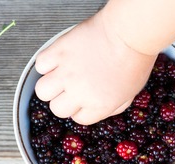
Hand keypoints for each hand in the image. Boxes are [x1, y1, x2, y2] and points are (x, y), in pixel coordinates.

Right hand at [34, 11, 156, 124]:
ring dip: (50, 86)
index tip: (83, 99)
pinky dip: (46, 63)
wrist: (129, 33)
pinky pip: (40, 65)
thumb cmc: (134, 59)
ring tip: (59, 77)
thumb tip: (96, 111)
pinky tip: (57, 60)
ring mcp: (67, 72)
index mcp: (99, 105)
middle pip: (57, 109)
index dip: (80, 108)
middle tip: (70, 89)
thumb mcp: (130, 93)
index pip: (78, 118)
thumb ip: (112, 107)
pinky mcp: (59, 52)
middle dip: (63, 100)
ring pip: (42, 91)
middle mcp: (79, 92)